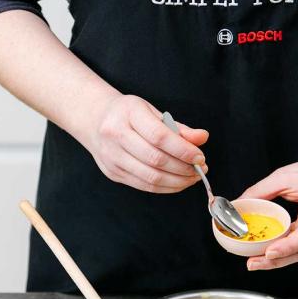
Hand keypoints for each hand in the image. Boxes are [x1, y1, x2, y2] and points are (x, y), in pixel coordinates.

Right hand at [78, 94, 208, 192]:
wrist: (95, 120)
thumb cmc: (128, 114)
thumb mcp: (152, 111)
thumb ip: (178, 127)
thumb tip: (202, 138)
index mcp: (128, 113)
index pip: (159, 136)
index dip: (183, 150)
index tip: (200, 156)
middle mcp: (116, 135)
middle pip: (155, 160)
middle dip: (183, 168)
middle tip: (201, 169)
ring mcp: (112, 157)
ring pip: (150, 177)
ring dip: (177, 181)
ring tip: (192, 177)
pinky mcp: (113, 173)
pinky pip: (143, 185)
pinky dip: (165, 187)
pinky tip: (177, 182)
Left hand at [240, 152, 297, 269]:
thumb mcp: (285, 176)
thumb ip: (260, 190)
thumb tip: (238, 204)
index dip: (288, 246)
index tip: (269, 252)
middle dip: (277, 261)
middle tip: (253, 263)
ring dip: (279, 260)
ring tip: (256, 262)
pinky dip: (284, 251)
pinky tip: (267, 252)